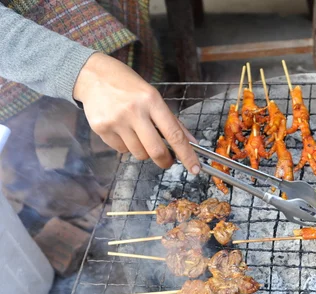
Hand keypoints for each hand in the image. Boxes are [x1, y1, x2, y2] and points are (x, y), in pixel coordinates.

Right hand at [73, 53, 199, 173]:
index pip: (174, 134)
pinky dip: (127, 146)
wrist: (92, 75)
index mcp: (151, 101)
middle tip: (167, 160)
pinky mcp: (101, 128)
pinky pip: (121, 150)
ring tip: (139, 135)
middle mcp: (134, 111)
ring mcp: (116, 121)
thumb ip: (171, 120)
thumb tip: (190, 141)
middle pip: (156, 150)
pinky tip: (122, 130)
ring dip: (144, 151)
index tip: (195, 168)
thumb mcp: (153, 96)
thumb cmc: (128, 86)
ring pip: (139, 153)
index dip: (187, 154)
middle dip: (165, 161)